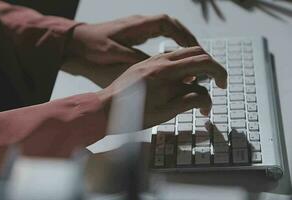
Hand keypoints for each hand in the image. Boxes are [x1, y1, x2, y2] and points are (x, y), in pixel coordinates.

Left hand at [67, 15, 198, 64]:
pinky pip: (159, 35)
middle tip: (199, 54)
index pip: (167, 24)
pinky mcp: (136, 35)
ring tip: (191, 57)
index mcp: (137, 26)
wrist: (78, 40)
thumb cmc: (93, 46)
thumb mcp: (113, 54)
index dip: (183, 35)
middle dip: (187, 38)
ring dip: (180, 41)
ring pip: (167, 30)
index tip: (194, 49)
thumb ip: (134, 58)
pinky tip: (173, 57)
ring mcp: (139, 28)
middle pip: (171, 25)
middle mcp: (141, 23)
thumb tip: (157, 64)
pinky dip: (169, 44)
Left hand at [97, 46, 226, 128]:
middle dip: (211, 67)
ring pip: (183, 53)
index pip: (203, 62)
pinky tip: (179, 82)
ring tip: (197, 85)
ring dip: (196, 66)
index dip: (219, 72)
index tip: (222, 85)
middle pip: (196, 52)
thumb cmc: (131, 114)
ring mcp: (151, 60)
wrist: (104, 109)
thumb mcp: (164, 113)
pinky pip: (171, 58)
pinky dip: (182, 66)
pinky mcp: (146, 64)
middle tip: (215, 83)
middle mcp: (159, 60)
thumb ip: (188, 101)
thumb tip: (206, 98)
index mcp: (165, 71)